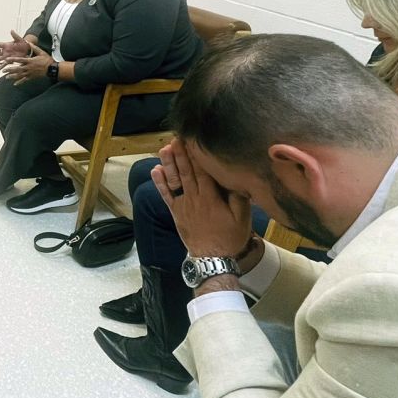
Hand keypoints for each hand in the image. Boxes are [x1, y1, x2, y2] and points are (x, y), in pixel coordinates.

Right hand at [0, 30, 33, 68]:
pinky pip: (5, 63)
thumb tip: (11, 30)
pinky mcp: (10, 60)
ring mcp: (7, 55)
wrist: (27, 49)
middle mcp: (5, 50)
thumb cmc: (23, 43)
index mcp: (6, 45)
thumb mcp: (19, 39)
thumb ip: (15, 35)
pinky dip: (2, 66)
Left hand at [2, 44, 53, 84]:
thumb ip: (34, 48)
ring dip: (13, 76)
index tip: (6, 60)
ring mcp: (30, 73)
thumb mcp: (41, 52)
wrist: (52, 69)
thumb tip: (29, 42)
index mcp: (30, 61)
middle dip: (10, 70)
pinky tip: (15, 84)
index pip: (20, 60)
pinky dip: (20, 82)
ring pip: (20, 75)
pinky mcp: (32, 77)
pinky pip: (25, 80)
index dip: (13, 60)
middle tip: (4, 70)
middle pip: (18, 69)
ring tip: (6, 77)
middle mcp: (29, 67)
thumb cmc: (47, 60)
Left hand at [150, 139, 251, 256]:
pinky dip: (160, 183)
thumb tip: (238, 177)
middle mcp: (194, 199)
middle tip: (176, 137)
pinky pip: (166, 196)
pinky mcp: (176, 213)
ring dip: (168, 164)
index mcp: (211, 198)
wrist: (213, 260)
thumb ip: (239, 197)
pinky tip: (155, 170)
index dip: (197, 154)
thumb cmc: (230, 238)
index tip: (194, 139)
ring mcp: (183, 206)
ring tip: (164, 149)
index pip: (203, 171)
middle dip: (181, 153)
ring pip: (174, 181)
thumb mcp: (242, 218)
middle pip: (186, 172)